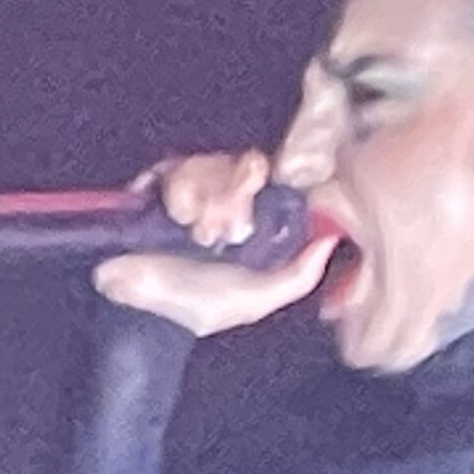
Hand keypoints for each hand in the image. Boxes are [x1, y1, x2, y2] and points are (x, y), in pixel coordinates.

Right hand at [90, 150, 337, 336]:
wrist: (143, 310)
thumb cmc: (200, 308)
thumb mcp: (258, 299)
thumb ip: (299, 275)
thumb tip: (330, 241)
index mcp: (249, 222)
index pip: (267, 182)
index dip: (263, 187)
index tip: (256, 202)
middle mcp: (220, 202)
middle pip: (238, 166)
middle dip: (231, 195)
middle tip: (219, 229)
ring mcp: (187, 192)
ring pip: (207, 164)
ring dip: (204, 198)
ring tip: (195, 232)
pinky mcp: (153, 188)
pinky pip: (173, 167)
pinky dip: (179, 192)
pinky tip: (177, 218)